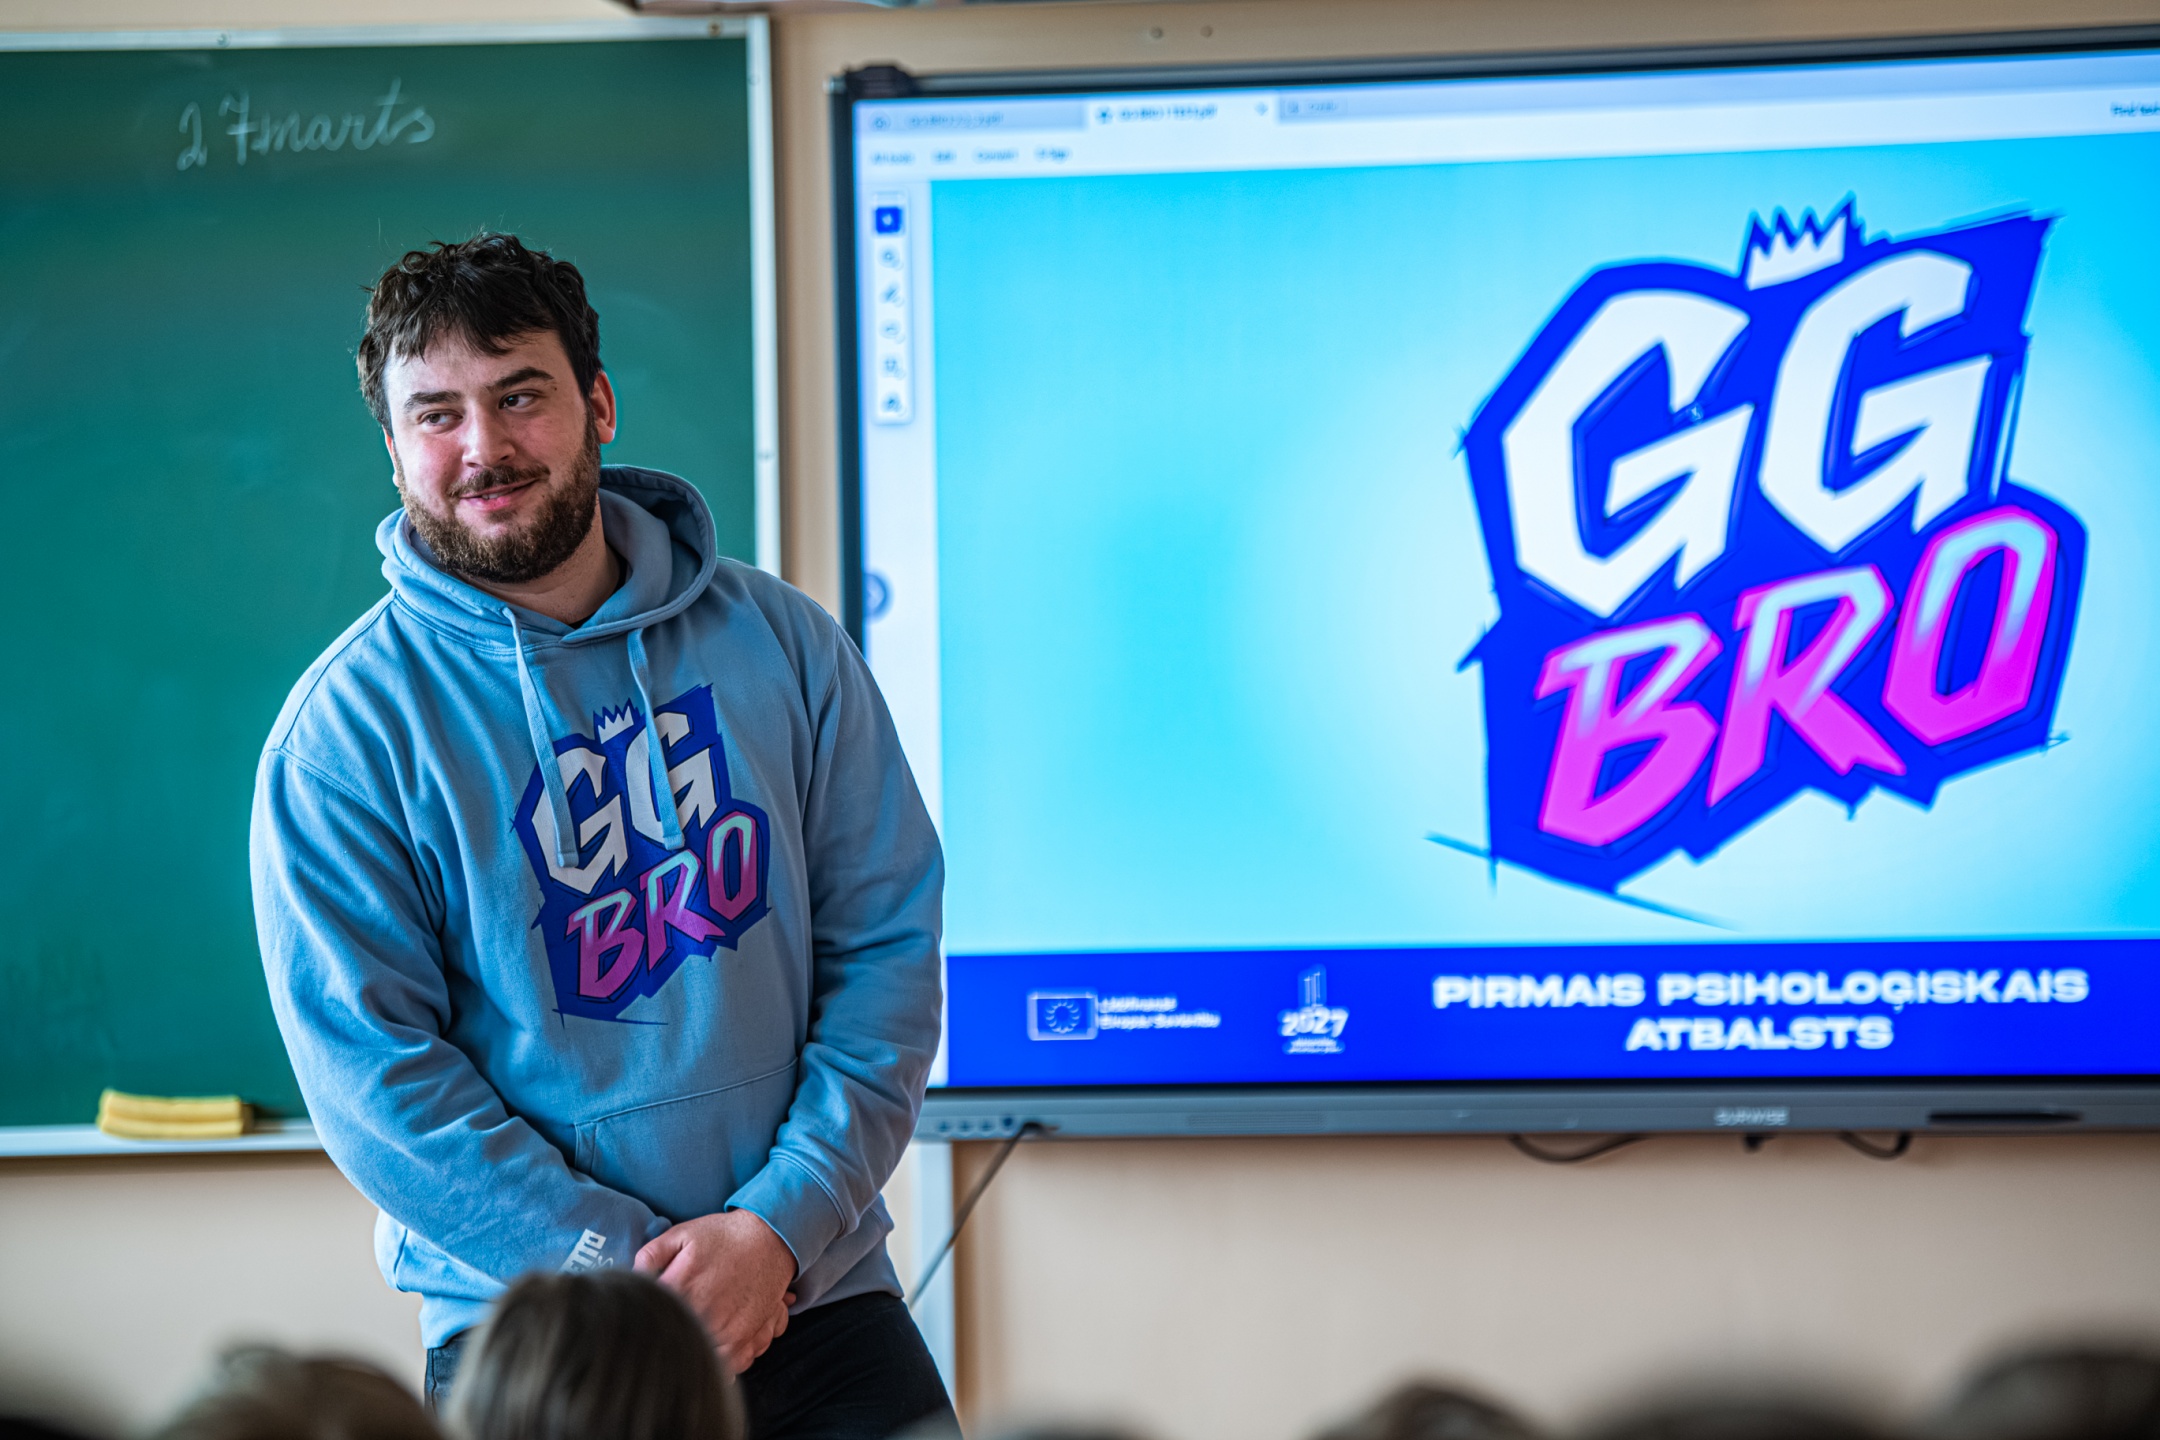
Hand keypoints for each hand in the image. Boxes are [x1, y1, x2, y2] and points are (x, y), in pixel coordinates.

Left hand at [635, 1209, 798, 1372]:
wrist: (768, 1236)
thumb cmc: (722, 1237)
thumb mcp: (681, 1234)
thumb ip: (650, 1255)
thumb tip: (631, 1278)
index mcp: (680, 1286)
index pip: (649, 1318)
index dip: (645, 1322)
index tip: (646, 1320)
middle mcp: (703, 1311)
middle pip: (675, 1342)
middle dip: (669, 1339)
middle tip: (669, 1331)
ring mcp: (727, 1328)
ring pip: (700, 1357)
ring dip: (696, 1352)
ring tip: (693, 1339)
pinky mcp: (746, 1336)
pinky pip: (730, 1365)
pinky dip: (722, 1363)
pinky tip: (716, 1348)